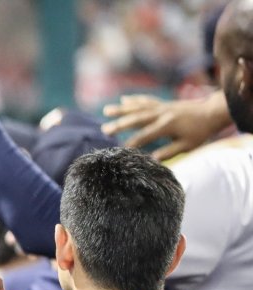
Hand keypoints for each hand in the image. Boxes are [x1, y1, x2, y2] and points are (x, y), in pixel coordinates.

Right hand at [102, 91, 230, 160]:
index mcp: (167, 125)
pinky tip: (124, 100)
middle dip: (120, 124)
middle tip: (105, 129)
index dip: (132, 144)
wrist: (213, 112)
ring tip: (106, 110)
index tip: (119, 151)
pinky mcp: (164, 103)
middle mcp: (162, 114)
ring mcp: (162, 107)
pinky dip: (134, 100)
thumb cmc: (201, 131)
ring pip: (138, 107)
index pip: (145, 136)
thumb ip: (168, 152)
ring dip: (121, 109)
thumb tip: (151, 160)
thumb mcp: (187, 145)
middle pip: (137, 119)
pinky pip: (146, 101)